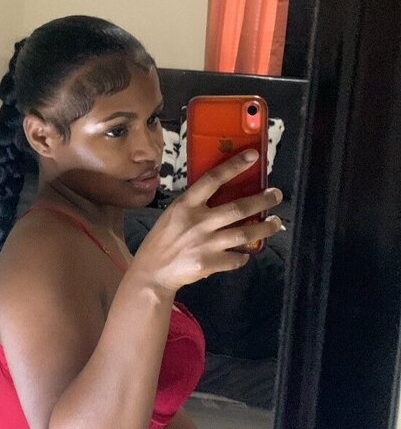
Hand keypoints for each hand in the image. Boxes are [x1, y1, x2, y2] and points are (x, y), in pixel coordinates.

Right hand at [132, 150, 283, 292]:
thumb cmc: (163, 239)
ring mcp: (205, 244)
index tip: (253, 156)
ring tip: (275, 223)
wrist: (152, 272)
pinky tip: (246, 253)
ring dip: (264, 228)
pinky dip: (244, 255)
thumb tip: (224, 193)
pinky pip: (236, 258)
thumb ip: (196, 204)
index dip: (234, 166)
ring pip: (244, 233)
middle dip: (262, 200)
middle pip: (238, 208)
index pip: (213, 179)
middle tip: (276, 195)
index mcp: (186, 204)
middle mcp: (197, 222)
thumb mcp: (174, 213)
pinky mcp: (209, 263)